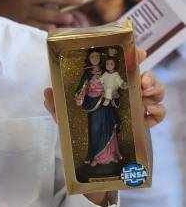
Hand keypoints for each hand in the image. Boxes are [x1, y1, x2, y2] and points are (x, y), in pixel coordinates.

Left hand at [43, 48, 165, 206]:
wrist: (89, 153)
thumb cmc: (78, 126)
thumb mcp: (65, 114)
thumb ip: (55, 104)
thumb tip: (47, 92)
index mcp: (110, 84)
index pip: (125, 65)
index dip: (134, 56)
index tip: (139, 54)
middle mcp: (126, 92)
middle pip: (146, 76)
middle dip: (149, 76)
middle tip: (142, 82)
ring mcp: (137, 106)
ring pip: (156, 91)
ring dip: (155, 90)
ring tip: (145, 98)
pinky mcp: (144, 121)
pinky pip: (159, 113)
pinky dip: (158, 111)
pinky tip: (148, 114)